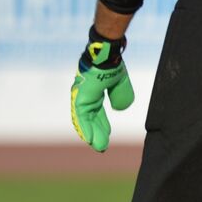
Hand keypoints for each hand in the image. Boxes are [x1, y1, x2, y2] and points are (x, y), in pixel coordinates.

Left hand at [70, 33, 133, 152]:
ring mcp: (82, 96)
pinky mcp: (80, 98)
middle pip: (91, 117)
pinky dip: (85, 128)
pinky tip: (90, 139)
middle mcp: (86, 95)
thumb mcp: (120, 82)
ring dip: (91, 134)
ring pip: (85, 119)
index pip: (96, 112)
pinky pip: (82, 116)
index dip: (101, 124)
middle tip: (102, 146)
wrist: (107, 54)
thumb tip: (120, 108)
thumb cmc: (111, 63)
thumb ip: (121, 95)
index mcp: (94, 91)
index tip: (106, 134)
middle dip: (97, 132)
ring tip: (98, 146)